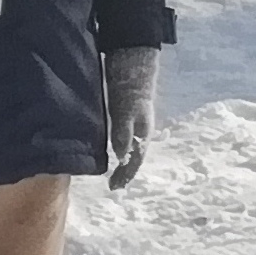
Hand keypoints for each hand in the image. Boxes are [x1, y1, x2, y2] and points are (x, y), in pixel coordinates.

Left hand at [102, 46, 158, 188]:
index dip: (126, 174)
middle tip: (113, 186)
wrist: (133, 67)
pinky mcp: (128, 118)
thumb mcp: (126, 112)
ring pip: (130, 150)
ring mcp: (136, 125)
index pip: (136, 160)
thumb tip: (121, 157)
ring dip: (123, 164)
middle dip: (125, 173)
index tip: (114, 187)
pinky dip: (119, 151)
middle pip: (135, 158)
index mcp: (144, 133)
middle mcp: (142, 132)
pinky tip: (111, 153)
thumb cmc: (130, 90)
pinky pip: (125, 141)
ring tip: (112, 175)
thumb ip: (124, 133)